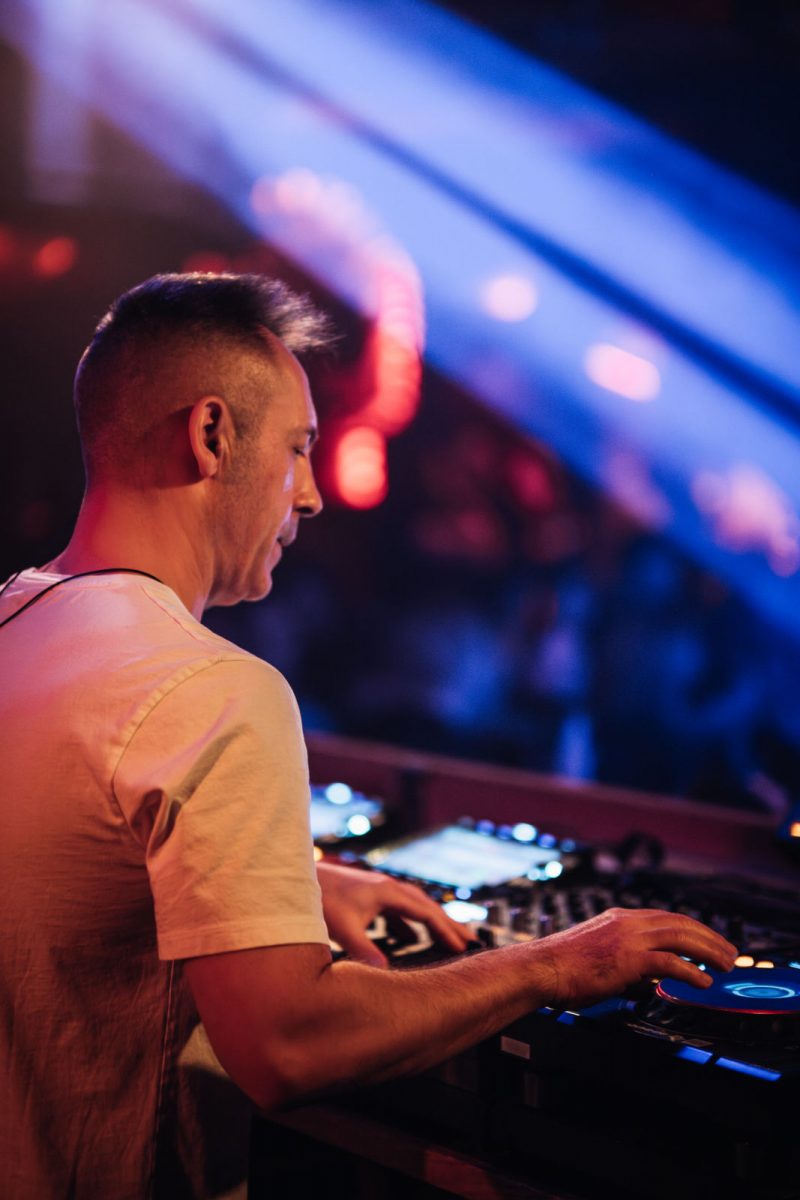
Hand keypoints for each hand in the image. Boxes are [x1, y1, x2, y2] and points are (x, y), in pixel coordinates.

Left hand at [316, 861, 472, 967]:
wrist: (298, 877)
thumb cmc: (320, 899)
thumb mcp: (342, 928)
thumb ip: (364, 951)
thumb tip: (385, 974)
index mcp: (388, 893)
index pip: (427, 912)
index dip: (446, 930)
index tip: (463, 947)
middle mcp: (388, 888)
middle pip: (427, 906)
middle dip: (448, 925)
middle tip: (470, 941)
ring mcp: (378, 890)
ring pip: (413, 907)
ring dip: (431, 923)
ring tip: (446, 939)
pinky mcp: (368, 895)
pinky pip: (398, 909)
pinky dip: (409, 923)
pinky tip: (407, 937)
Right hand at [534, 907, 737, 1008]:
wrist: (543, 967)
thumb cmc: (564, 966)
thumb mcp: (600, 954)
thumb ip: (625, 959)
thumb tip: (646, 977)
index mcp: (621, 918)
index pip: (667, 918)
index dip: (693, 929)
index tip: (709, 941)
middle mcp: (628, 922)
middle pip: (680, 924)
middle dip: (709, 938)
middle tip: (728, 952)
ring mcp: (629, 938)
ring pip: (681, 938)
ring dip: (708, 952)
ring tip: (724, 965)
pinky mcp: (629, 958)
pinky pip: (670, 963)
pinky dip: (691, 972)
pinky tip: (702, 982)